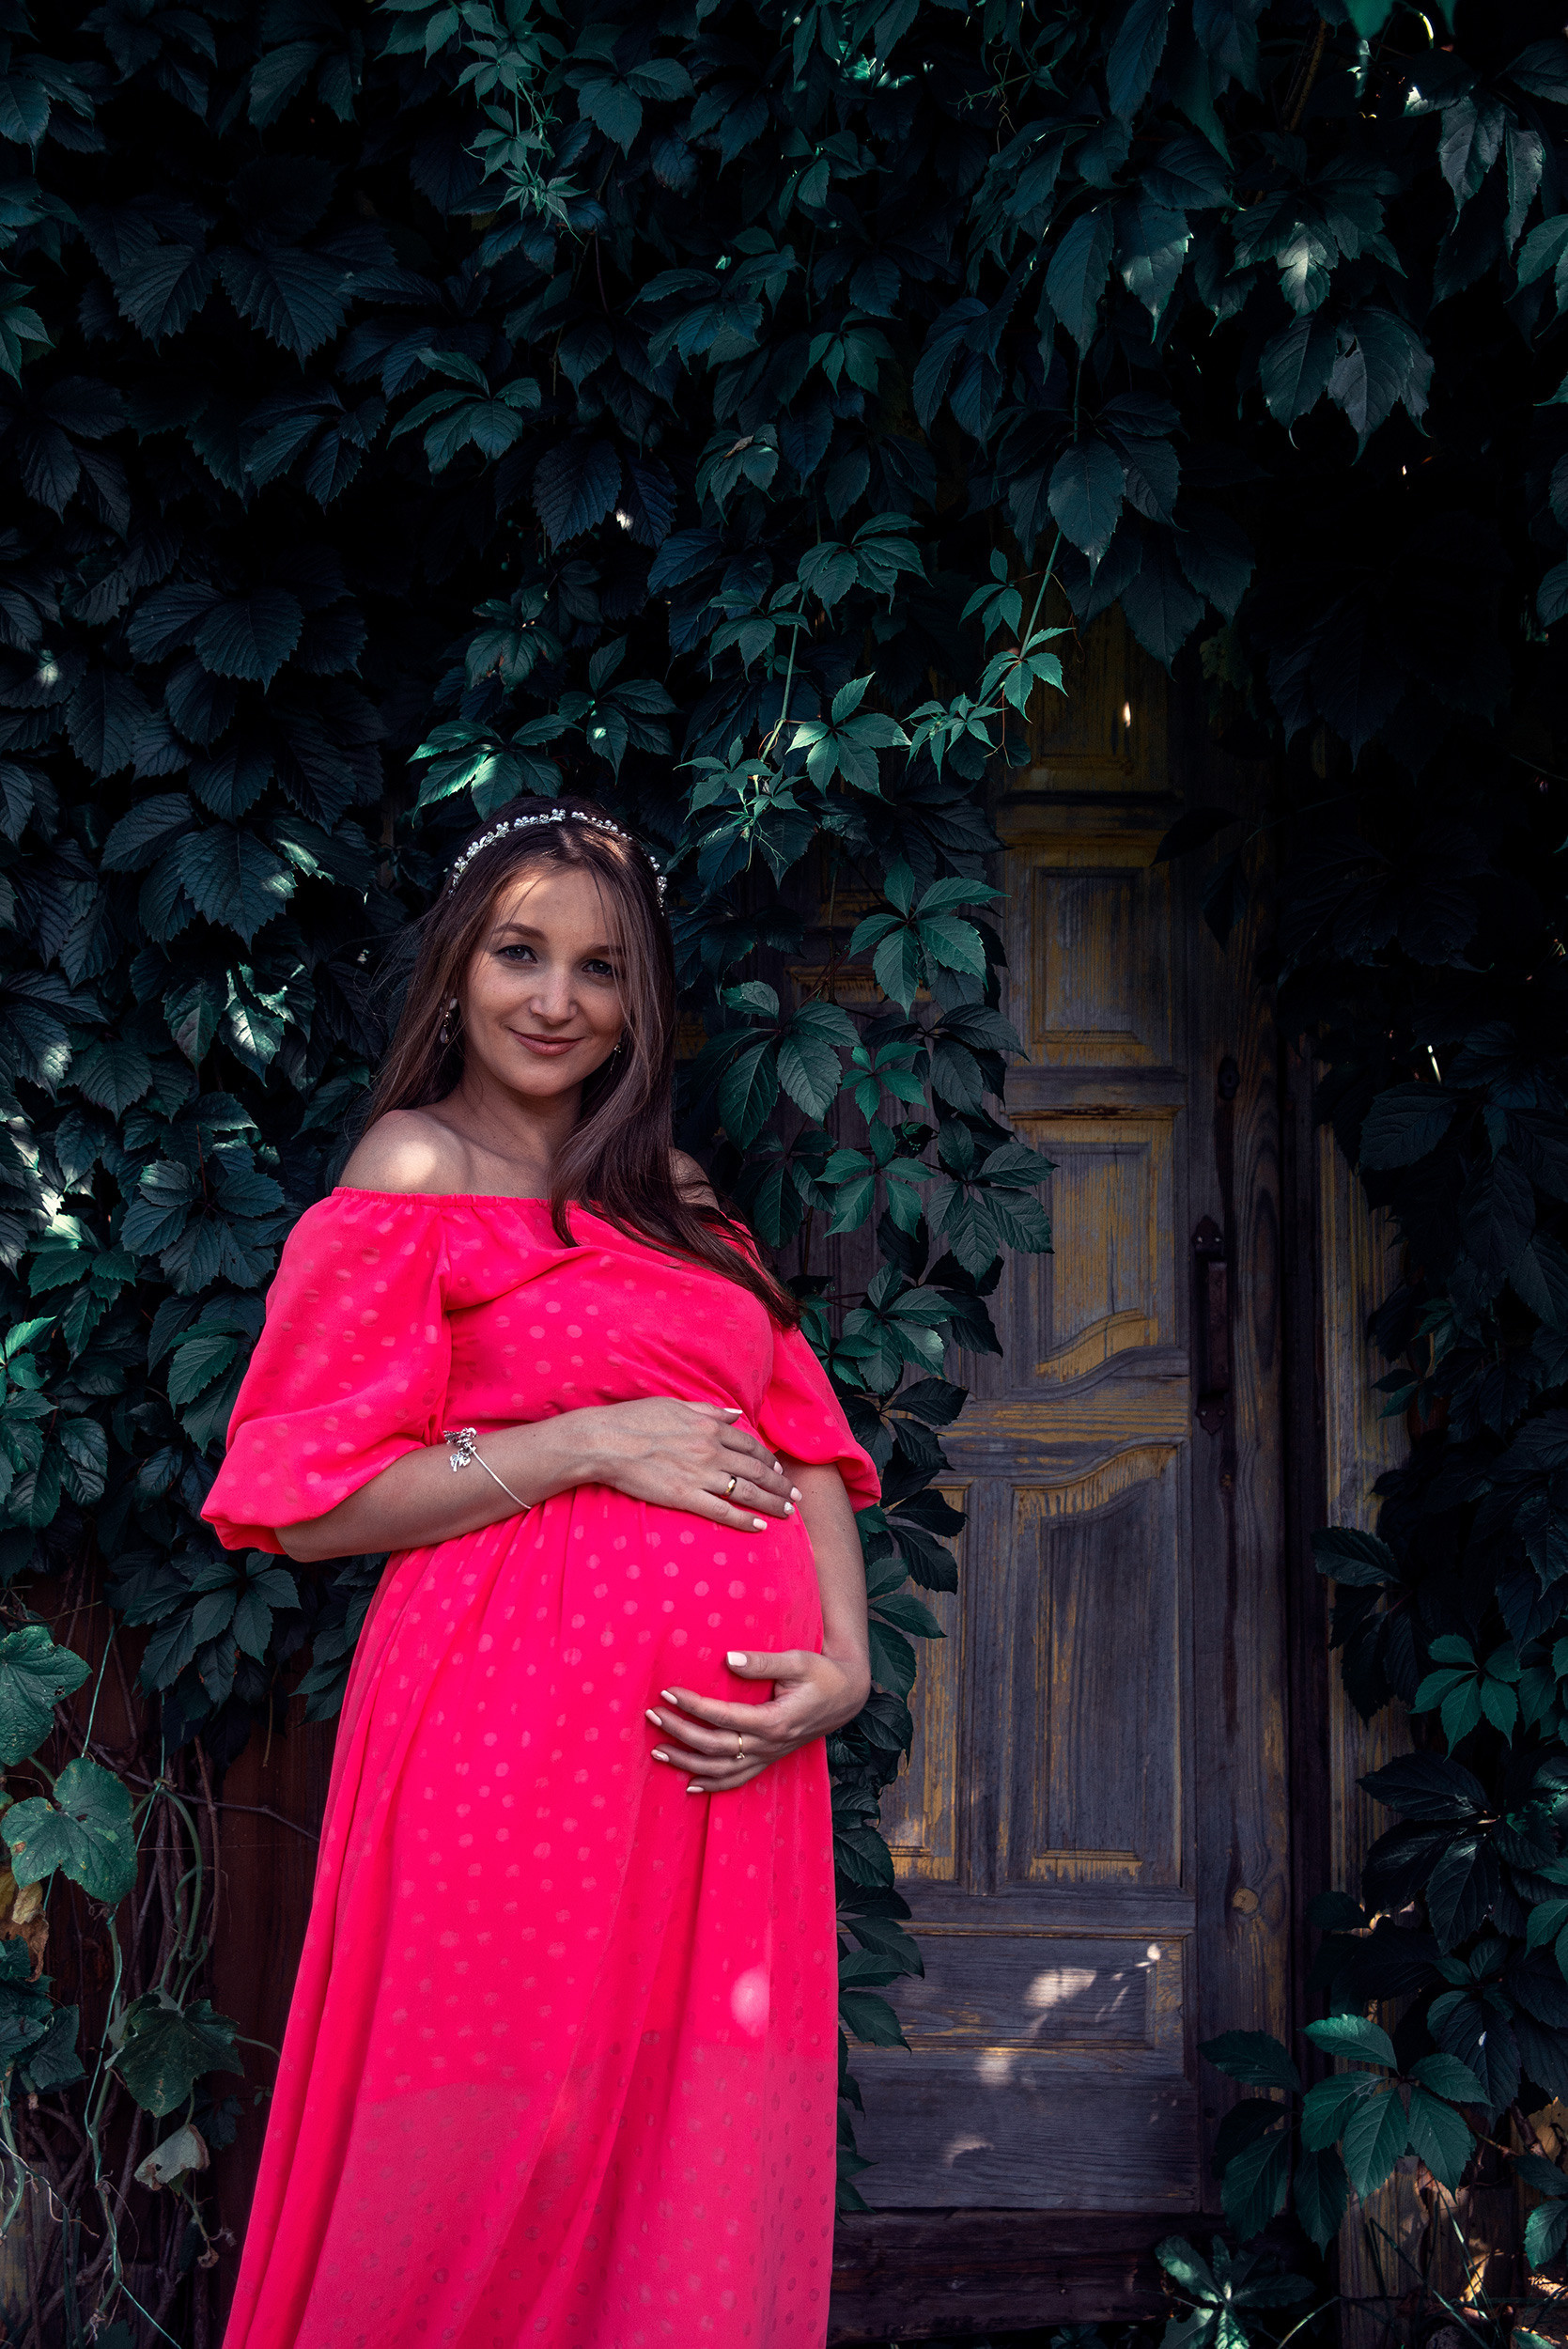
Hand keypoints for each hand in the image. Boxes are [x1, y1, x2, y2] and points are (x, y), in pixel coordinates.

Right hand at [580, 1398, 798, 1531]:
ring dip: (771, 1503)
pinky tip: (760, 1527)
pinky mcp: (685, 1497)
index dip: (769, 1459)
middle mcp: (712, 1450)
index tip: (779, 1469)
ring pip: (747, 1492)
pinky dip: (744, 1520)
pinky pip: (722, 1511)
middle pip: (757, 1470)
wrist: (608, 1442)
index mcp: (710, 1427)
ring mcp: (700, 1475)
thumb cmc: (636, 1420)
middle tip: (796, 1496)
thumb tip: (735, 1414)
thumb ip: (709, 1410)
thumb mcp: (676, 1405)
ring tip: (787, 1513)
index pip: (750, 1445)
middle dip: (780, 1484)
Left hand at [646, 1647, 871, 1793]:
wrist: (847, 1696)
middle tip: (653, 1715)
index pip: (724, 1717)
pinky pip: (738, 1780)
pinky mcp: (770, 1759)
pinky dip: (713, 1786)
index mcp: (775, 1721)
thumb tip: (729, 1658)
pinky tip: (690, 1786)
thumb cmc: (822, 1674)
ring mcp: (769, 1756)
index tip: (668, 1692)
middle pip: (715, 1746)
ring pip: (722, 1769)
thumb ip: (763, 1662)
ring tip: (658, 1750)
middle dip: (680, 1732)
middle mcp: (769, 1745)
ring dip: (687, 1762)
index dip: (693, 1706)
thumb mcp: (798, 1661)